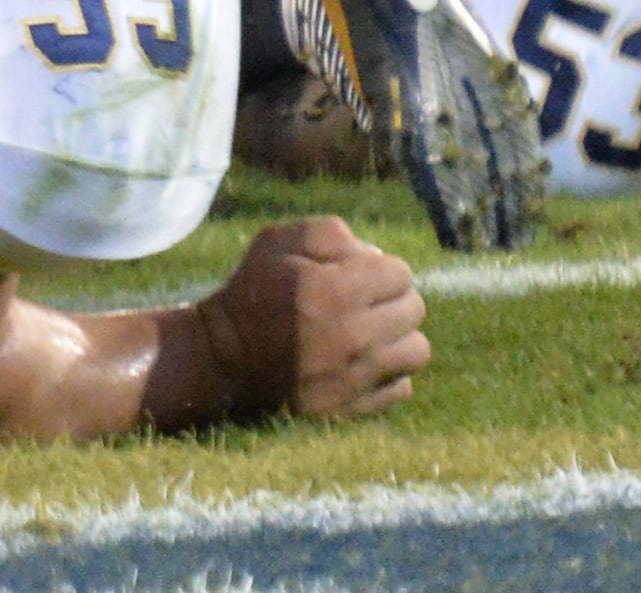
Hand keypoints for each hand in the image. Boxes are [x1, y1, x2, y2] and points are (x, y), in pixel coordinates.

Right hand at [198, 217, 427, 423]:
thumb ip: (327, 233)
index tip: (355, 275)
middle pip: (414, 309)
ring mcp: (358, 376)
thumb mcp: (274, 242)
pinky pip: (401, 386)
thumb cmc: (251, 293)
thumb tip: (374, 254)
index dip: (379, 268)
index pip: (401, 273)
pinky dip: (387, 373)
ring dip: (398, 338)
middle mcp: (355, 336)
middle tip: (362, 301)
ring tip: (369, 333)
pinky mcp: (356, 406)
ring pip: (416, 351)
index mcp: (336, 291)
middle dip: (392, 299)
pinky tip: (359, 362)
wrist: (224, 359)